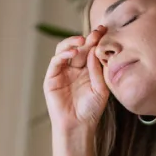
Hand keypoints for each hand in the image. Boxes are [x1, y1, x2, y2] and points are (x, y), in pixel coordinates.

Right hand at [44, 26, 109, 155]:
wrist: (79, 125)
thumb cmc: (91, 110)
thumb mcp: (100, 87)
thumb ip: (97, 69)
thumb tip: (93, 49)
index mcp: (86, 69)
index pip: (89, 49)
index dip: (95, 39)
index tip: (103, 30)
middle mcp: (73, 68)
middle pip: (78, 47)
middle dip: (86, 38)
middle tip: (96, 33)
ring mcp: (61, 72)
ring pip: (63, 50)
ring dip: (72, 42)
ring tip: (82, 41)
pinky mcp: (51, 79)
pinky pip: (55, 62)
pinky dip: (62, 55)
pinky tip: (72, 53)